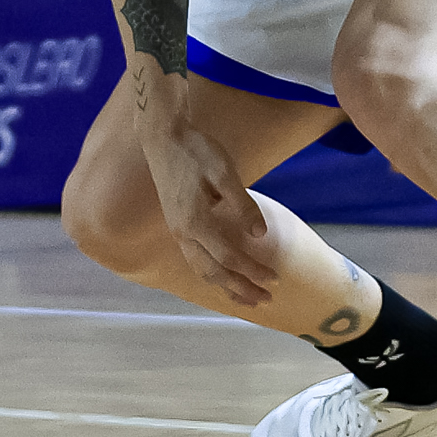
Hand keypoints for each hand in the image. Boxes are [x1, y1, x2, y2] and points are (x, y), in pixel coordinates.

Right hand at [137, 107, 280, 306]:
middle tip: (266, 300)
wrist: (162, 137)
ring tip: (247, 298)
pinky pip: (194, 259)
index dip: (252, 270)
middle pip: (213, 272)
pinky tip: (223, 275)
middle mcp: (183, 232)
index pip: (228, 257)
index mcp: (195, 221)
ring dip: (225, 286)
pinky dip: (211, 274)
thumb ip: (242, 204)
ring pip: (201, 270)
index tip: (274, 278)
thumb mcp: (224, 171)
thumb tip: (260, 234)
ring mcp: (177, 230)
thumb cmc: (195, 150)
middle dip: (240, 289)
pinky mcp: (177, 224)